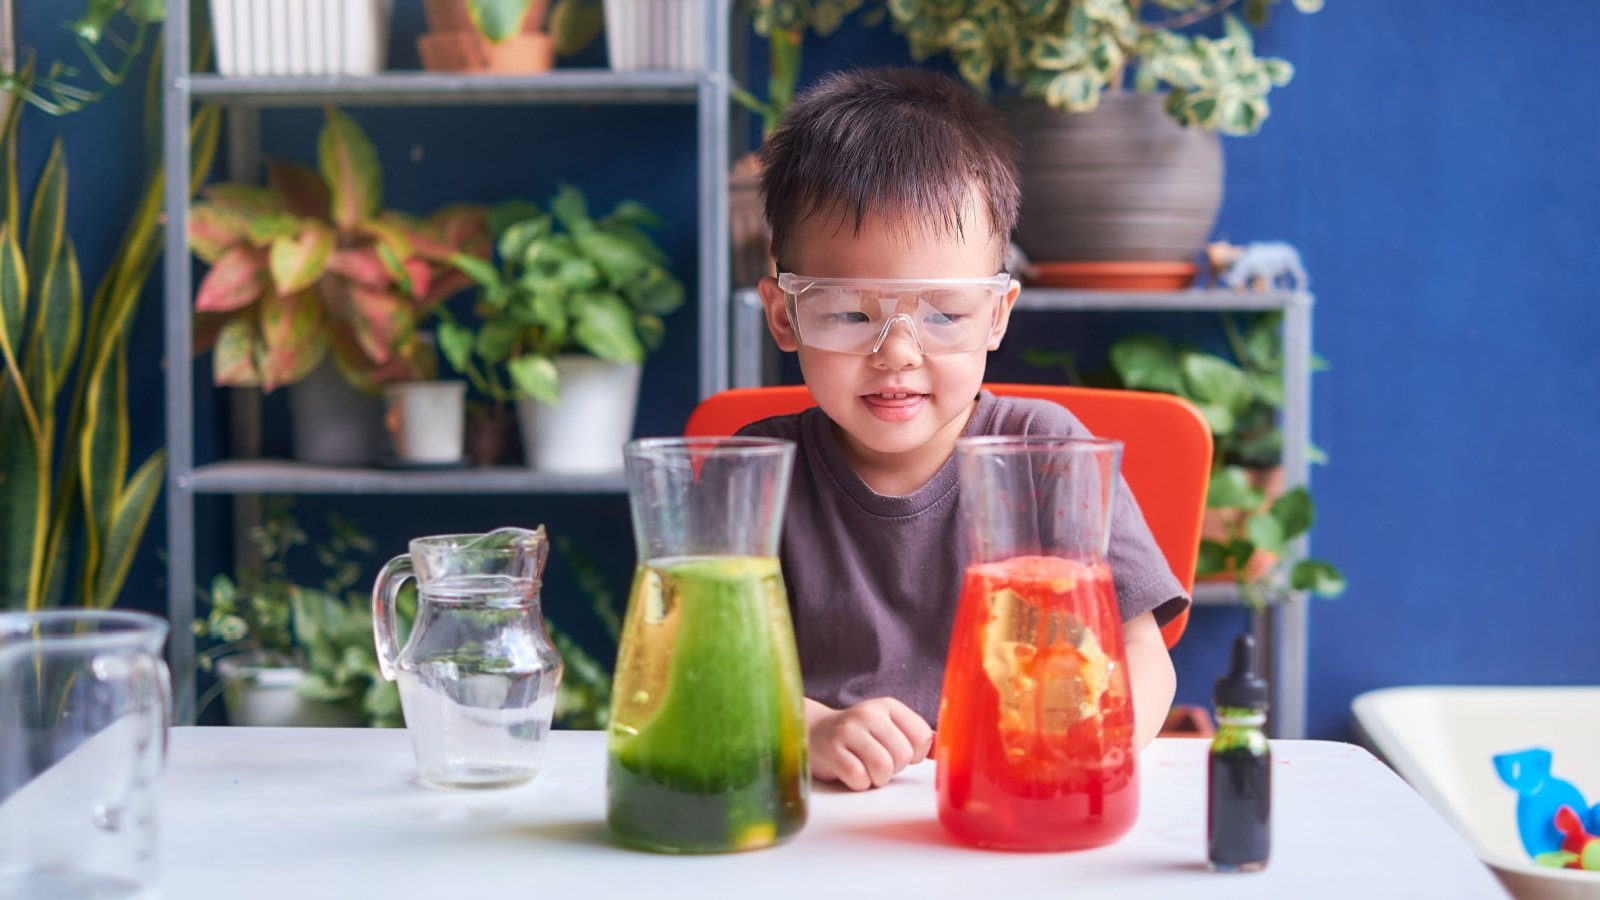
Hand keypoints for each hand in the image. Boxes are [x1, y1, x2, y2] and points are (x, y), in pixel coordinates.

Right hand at [805, 697, 934, 790]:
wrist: (815, 733)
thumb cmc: (859, 737)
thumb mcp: (888, 728)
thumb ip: (916, 737)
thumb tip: (946, 750)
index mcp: (888, 706)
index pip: (922, 736)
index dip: (916, 754)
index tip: (898, 752)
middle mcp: (869, 713)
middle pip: (904, 755)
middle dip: (895, 768)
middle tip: (878, 763)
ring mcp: (848, 731)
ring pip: (883, 767)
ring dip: (878, 778)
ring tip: (867, 770)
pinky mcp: (831, 750)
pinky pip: (859, 777)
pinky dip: (859, 784)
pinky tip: (851, 774)